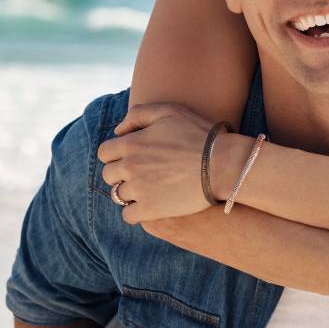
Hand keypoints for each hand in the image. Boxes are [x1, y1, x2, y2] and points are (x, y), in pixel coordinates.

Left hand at [97, 102, 229, 223]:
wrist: (223, 164)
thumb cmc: (199, 135)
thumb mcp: (170, 111)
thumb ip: (138, 114)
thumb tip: (118, 131)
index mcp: (131, 143)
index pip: (105, 152)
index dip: (116, 154)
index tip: (132, 157)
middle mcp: (130, 167)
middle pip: (109, 175)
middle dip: (121, 173)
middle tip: (142, 173)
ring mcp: (139, 190)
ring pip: (118, 195)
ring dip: (129, 192)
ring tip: (148, 189)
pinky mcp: (150, 210)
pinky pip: (128, 216)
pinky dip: (136, 212)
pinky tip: (149, 206)